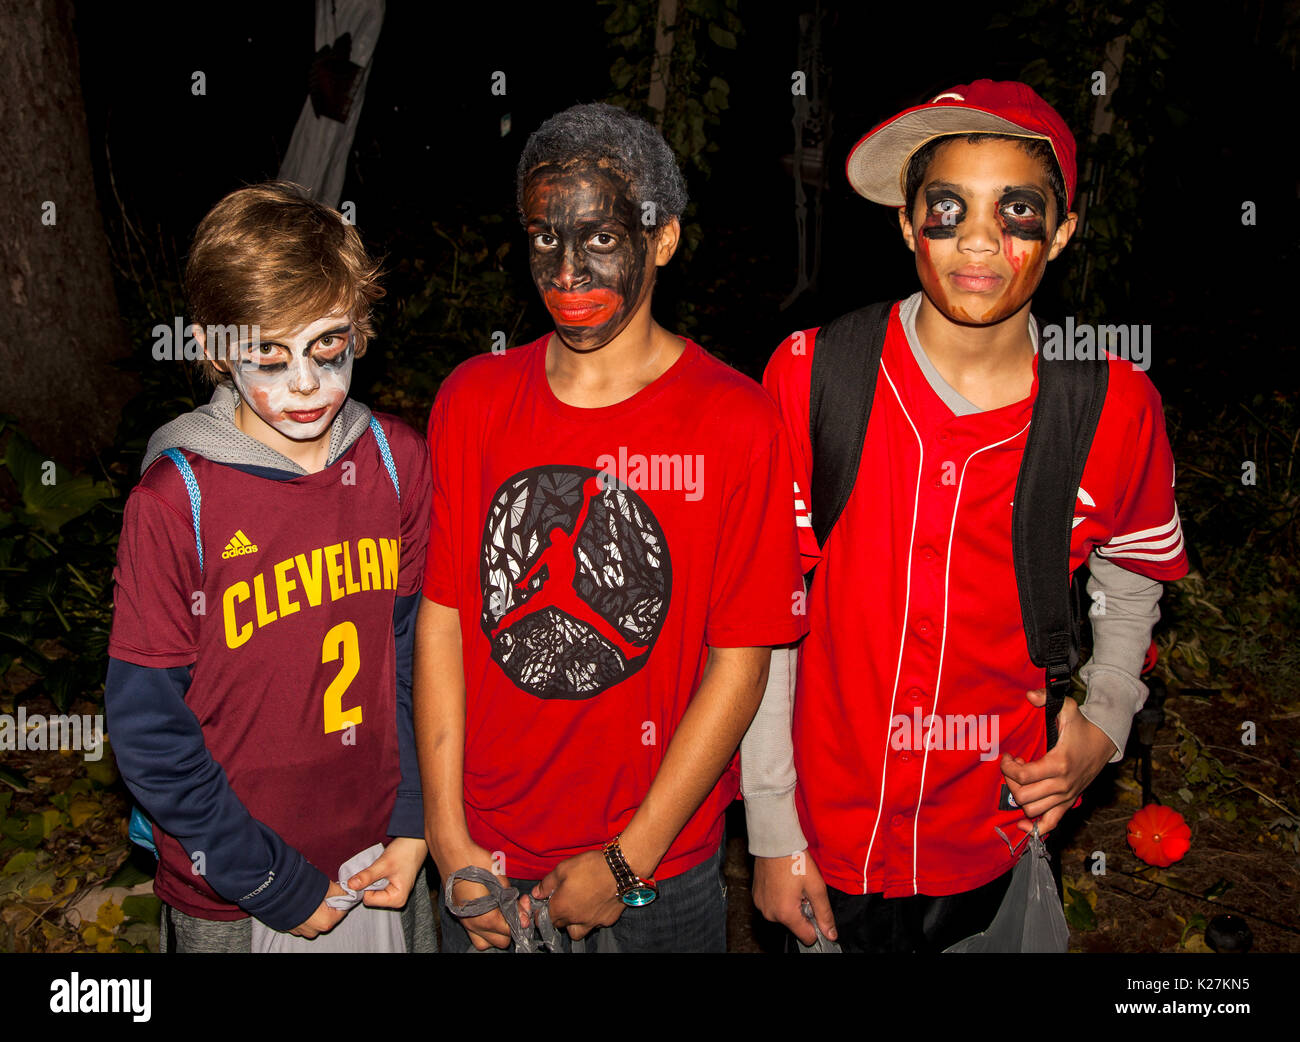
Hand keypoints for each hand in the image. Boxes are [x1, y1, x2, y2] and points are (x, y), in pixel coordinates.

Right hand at [290, 880, 348, 937]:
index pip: (342, 911)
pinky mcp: (288, 927)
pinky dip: (302, 913)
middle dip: (326, 905)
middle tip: (321, 893)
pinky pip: (301, 921)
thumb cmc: (301, 889)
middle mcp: (313, 930)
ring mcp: (299, 930)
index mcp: (326, 922)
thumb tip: (349, 891)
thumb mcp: (327, 886)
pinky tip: (298, 902)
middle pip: (327, 917)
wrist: (274, 890)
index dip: (341, 900)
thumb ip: (340, 890)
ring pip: (313, 920)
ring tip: (308, 897)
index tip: (336, 892)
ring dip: (313, 911)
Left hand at [349, 837, 427, 909]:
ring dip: (372, 880)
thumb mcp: (384, 864)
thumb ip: (367, 876)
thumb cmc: (405, 852)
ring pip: (373, 892)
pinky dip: (375, 878)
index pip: (369, 899)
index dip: (366, 886)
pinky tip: (382, 869)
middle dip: (369, 883)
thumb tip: (350, 885)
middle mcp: (397, 900)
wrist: (415, 841)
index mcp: (397, 899)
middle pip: (371, 897)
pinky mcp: (392, 887)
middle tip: (377, 869)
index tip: (371, 873)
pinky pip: (377, 887)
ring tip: (381, 868)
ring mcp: (395, 894)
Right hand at [430, 836, 513, 949]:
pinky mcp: (459, 915)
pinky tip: (489, 910)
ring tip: (501, 915)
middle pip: (499, 942)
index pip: (510, 932)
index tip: (521, 904)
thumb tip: (522, 917)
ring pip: (483, 942)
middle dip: (509, 928)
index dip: (520, 919)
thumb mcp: (500, 879)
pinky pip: (473, 932)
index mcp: (486, 918)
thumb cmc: (476, 861)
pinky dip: (483, 928)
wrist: (452, 852)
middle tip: (513, 910)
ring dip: (494, 933)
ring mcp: (464, 921)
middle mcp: (473, 924)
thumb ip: (511, 902)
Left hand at [533, 850, 625, 940]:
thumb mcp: (563, 868)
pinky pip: (595, 924)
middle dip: (558, 916)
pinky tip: (596, 904)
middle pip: (560, 925)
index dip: (542, 911)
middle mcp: (575, 920)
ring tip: (578, 908)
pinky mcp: (607, 920)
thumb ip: (547, 883)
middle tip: (563, 900)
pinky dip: (593, 918)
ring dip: (574, 924)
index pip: (543, 919)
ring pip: (577, 932)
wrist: (620, 869)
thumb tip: (537, 893)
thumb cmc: (590, 867)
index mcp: (561, 908)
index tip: (546, 902)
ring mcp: (592, 922)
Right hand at [752, 851, 835, 946]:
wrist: (775, 842)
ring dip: (790, 905)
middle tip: (803, 890)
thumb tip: (831, 934)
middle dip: (802, 912)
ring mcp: (761, 905)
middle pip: (794, 925)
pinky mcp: (756, 897)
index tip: (815, 907)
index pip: (807, 937)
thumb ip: (824, 914)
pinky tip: (783, 883)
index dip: (816, 925)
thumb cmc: (795, 860)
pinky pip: (772, 906)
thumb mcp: (816, 887)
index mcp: (786, 914)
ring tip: (792, 884)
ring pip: (783, 916)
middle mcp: (770, 914)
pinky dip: (780, 899)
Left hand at [1000, 688, 1116, 838]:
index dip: (1008, 767)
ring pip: (1032, 810)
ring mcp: (1066, 797)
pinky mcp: (1068, 803)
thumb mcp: (1067, 708)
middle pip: (1023, 795)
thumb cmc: (1082, 727)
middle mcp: (1062, 785)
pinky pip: (1050, 824)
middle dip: (1011, 781)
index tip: (1008, 756)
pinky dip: (1035, 828)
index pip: (1023, 776)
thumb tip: (1030, 696)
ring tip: (1022, 781)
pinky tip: (1023, 823)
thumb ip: (1047, 698)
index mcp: (1059, 764)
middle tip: (1013, 767)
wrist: (1104, 743)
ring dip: (1020, 797)